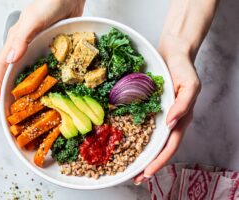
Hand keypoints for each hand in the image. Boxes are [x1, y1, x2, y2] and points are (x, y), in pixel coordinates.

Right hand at [0, 0, 84, 102]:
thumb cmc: (49, 3)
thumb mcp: (33, 20)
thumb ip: (21, 38)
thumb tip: (11, 60)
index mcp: (16, 40)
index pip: (2, 65)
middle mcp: (24, 46)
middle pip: (12, 71)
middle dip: (9, 88)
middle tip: (10, 107)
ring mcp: (37, 47)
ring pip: (27, 70)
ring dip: (25, 85)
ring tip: (27, 102)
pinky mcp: (50, 47)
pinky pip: (42, 66)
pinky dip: (41, 78)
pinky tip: (46, 86)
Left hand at [133, 36, 200, 184]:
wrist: (173, 53)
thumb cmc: (183, 68)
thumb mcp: (190, 85)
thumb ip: (183, 104)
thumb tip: (172, 124)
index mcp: (181, 118)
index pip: (170, 146)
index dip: (159, 161)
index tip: (146, 173)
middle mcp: (170, 120)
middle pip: (160, 148)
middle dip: (149, 165)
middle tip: (135, 178)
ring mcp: (161, 115)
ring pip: (152, 140)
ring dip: (142, 154)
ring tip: (129, 166)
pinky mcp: (151, 107)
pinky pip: (144, 125)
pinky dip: (136, 136)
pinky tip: (126, 141)